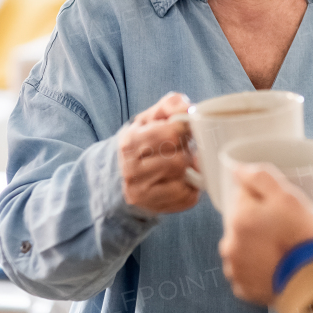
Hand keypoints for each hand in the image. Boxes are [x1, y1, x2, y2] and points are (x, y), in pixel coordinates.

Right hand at [118, 92, 199, 213]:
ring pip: (183, 177)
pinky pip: (188, 196)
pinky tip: (181, 179)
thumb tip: (189, 108)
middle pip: (179, 159)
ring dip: (189, 168)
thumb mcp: (151, 117)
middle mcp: (132, 170)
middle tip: (182, 147)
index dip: (185, 129)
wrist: (121, 174)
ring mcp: (142, 192)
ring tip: (181, 162)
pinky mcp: (155, 207)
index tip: (185, 128)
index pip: (172, 134)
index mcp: (130, 143)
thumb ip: (170, 105)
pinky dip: (191, 186)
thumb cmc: (143, 140)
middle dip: (186, 150)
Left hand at [219, 164, 312, 304]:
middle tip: (286, 229)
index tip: (282, 210)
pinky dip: (258, 268)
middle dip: (258, 222)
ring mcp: (235, 268)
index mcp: (238, 218)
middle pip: (241, 222)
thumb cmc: (304, 237)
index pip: (244, 196)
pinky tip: (277, 267)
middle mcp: (230, 244)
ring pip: (243, 246)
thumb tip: (238, 169)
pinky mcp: (243, 288)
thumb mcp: (289, 197)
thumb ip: (261, 178)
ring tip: (283, 250)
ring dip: (256, 245)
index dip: (265, 199)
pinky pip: (247, 271)